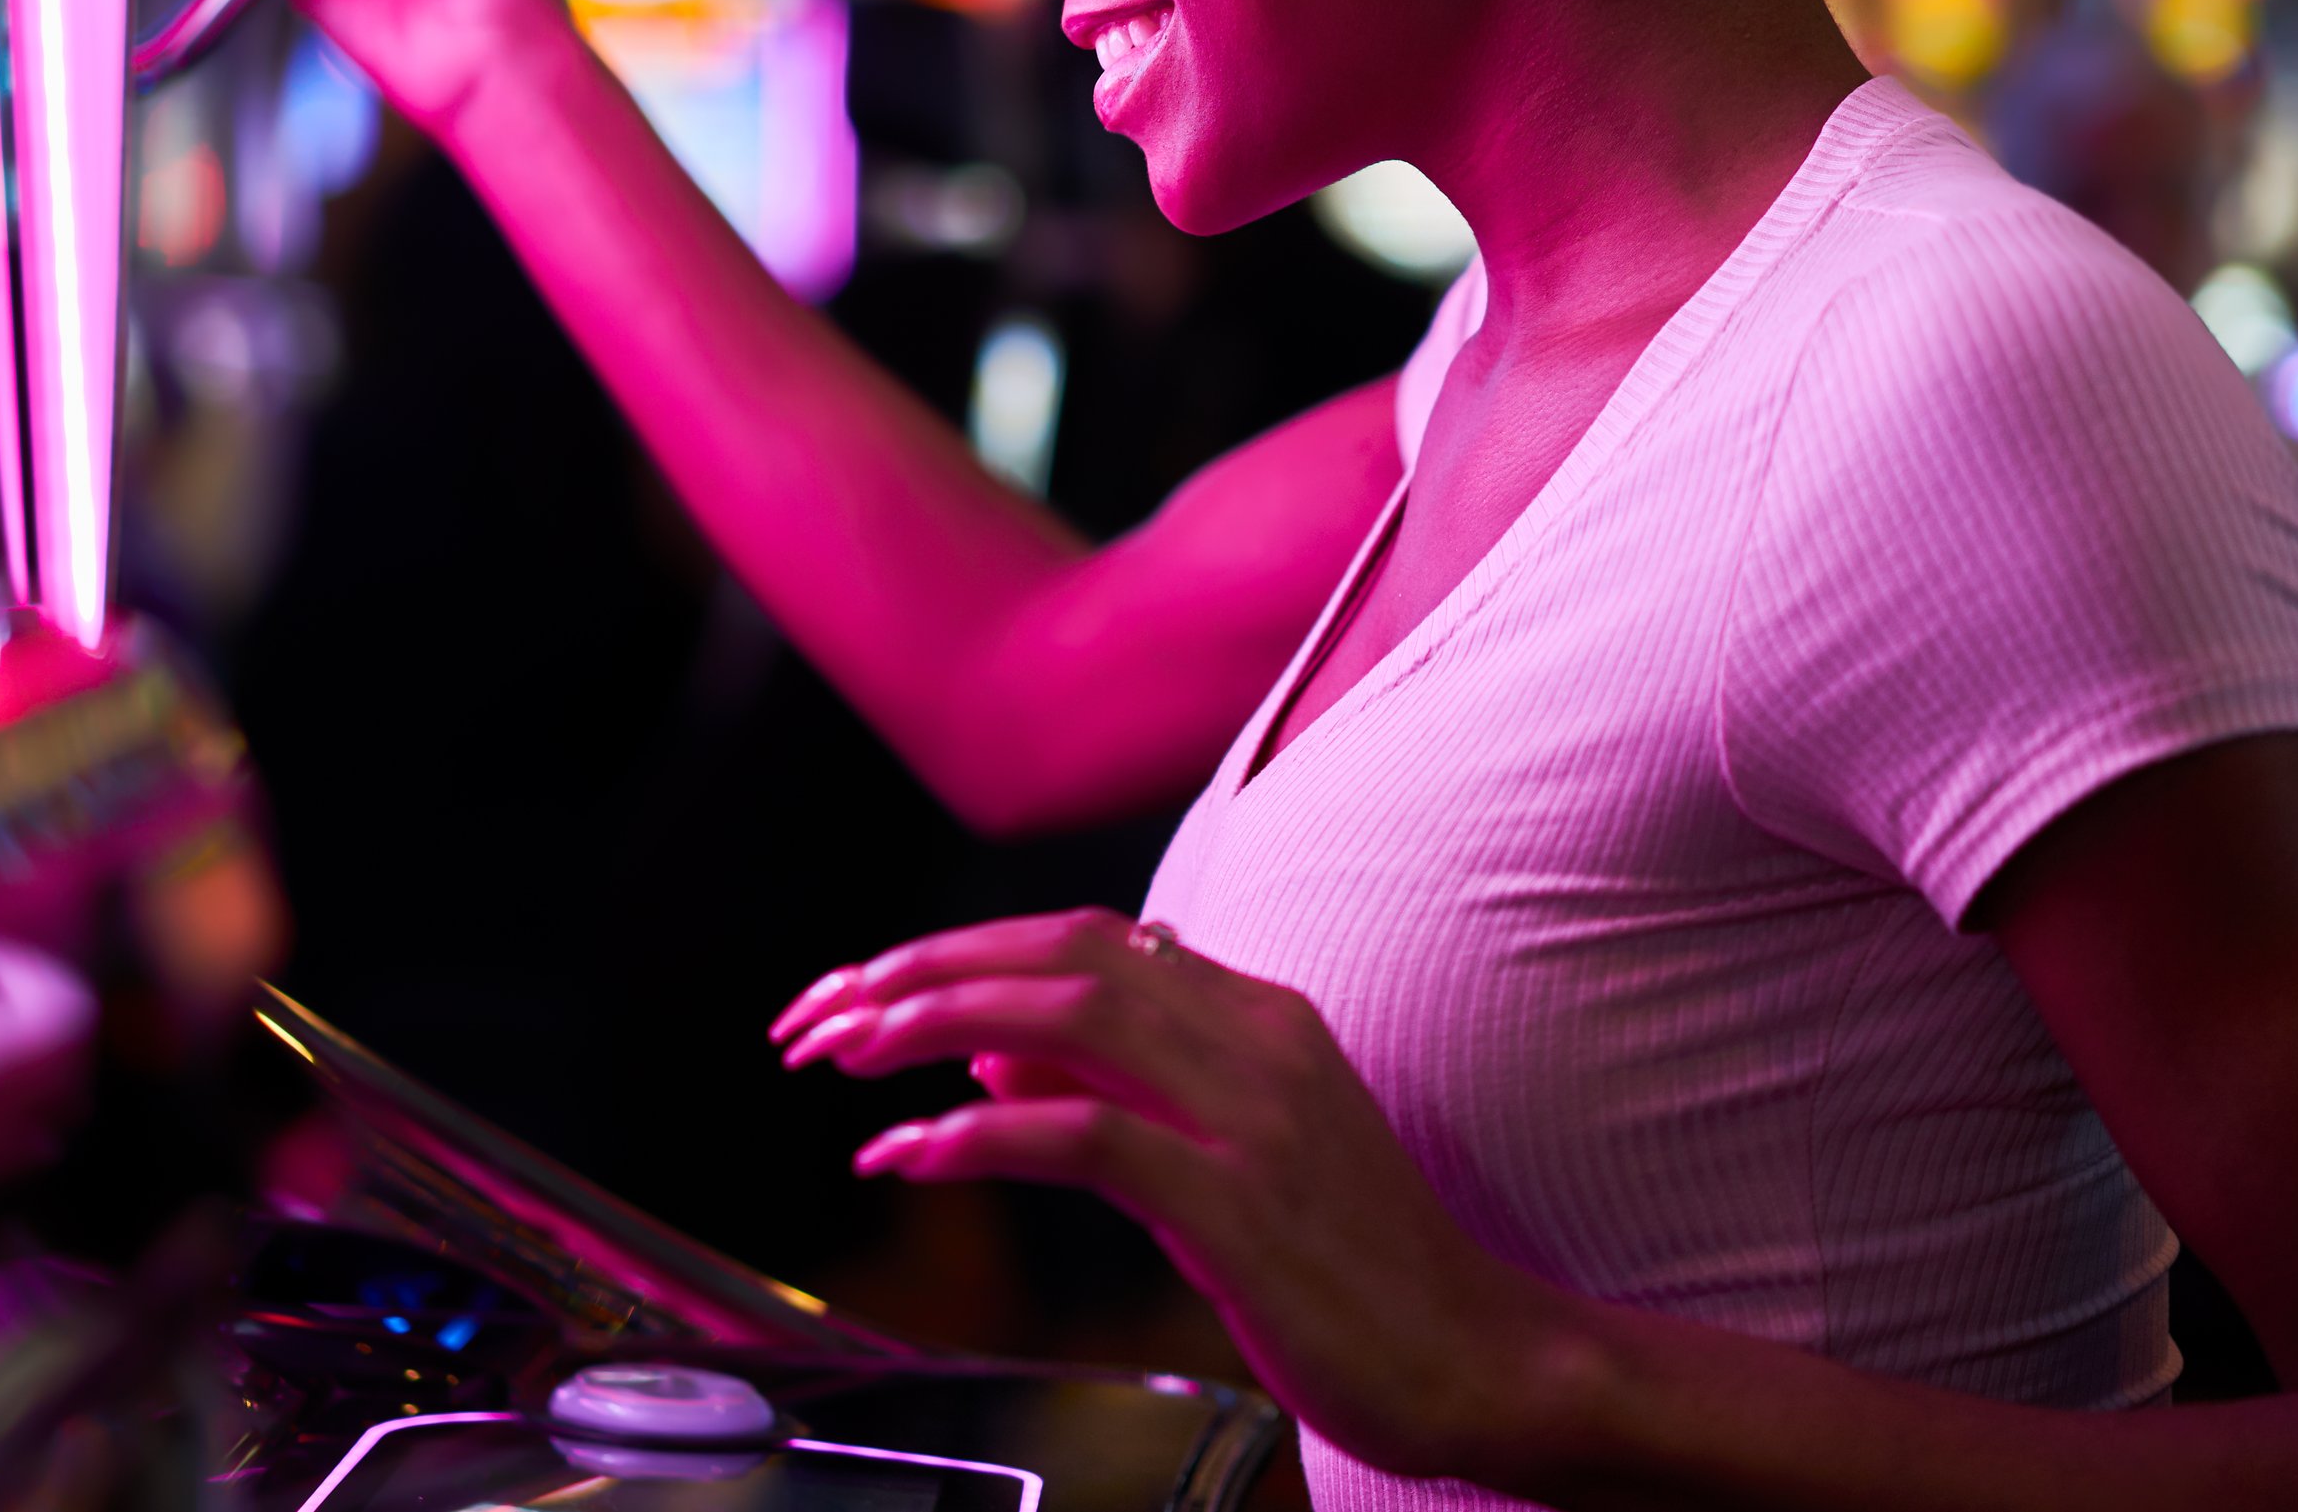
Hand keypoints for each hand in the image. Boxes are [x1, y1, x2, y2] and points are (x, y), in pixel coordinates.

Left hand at [771, 910, 1589, 1487]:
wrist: (1481, 1359)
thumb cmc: (1357, 1273)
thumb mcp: (1224, 1160)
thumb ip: (1118, 1092)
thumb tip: (992, 1048)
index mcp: (1254, 1015)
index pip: (1080, 938)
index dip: (958, 951)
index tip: (861, 990)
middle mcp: (1252, 1038)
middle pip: (1057, 953)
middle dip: (919, 970)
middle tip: (816, 1014)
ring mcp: (1249, 1114)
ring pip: (1066, 1013)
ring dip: (933, 1023)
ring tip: (842, 1054)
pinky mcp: (1238, 1200)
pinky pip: (1086, 1135)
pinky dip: (983, 1130)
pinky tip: (910, 1153)